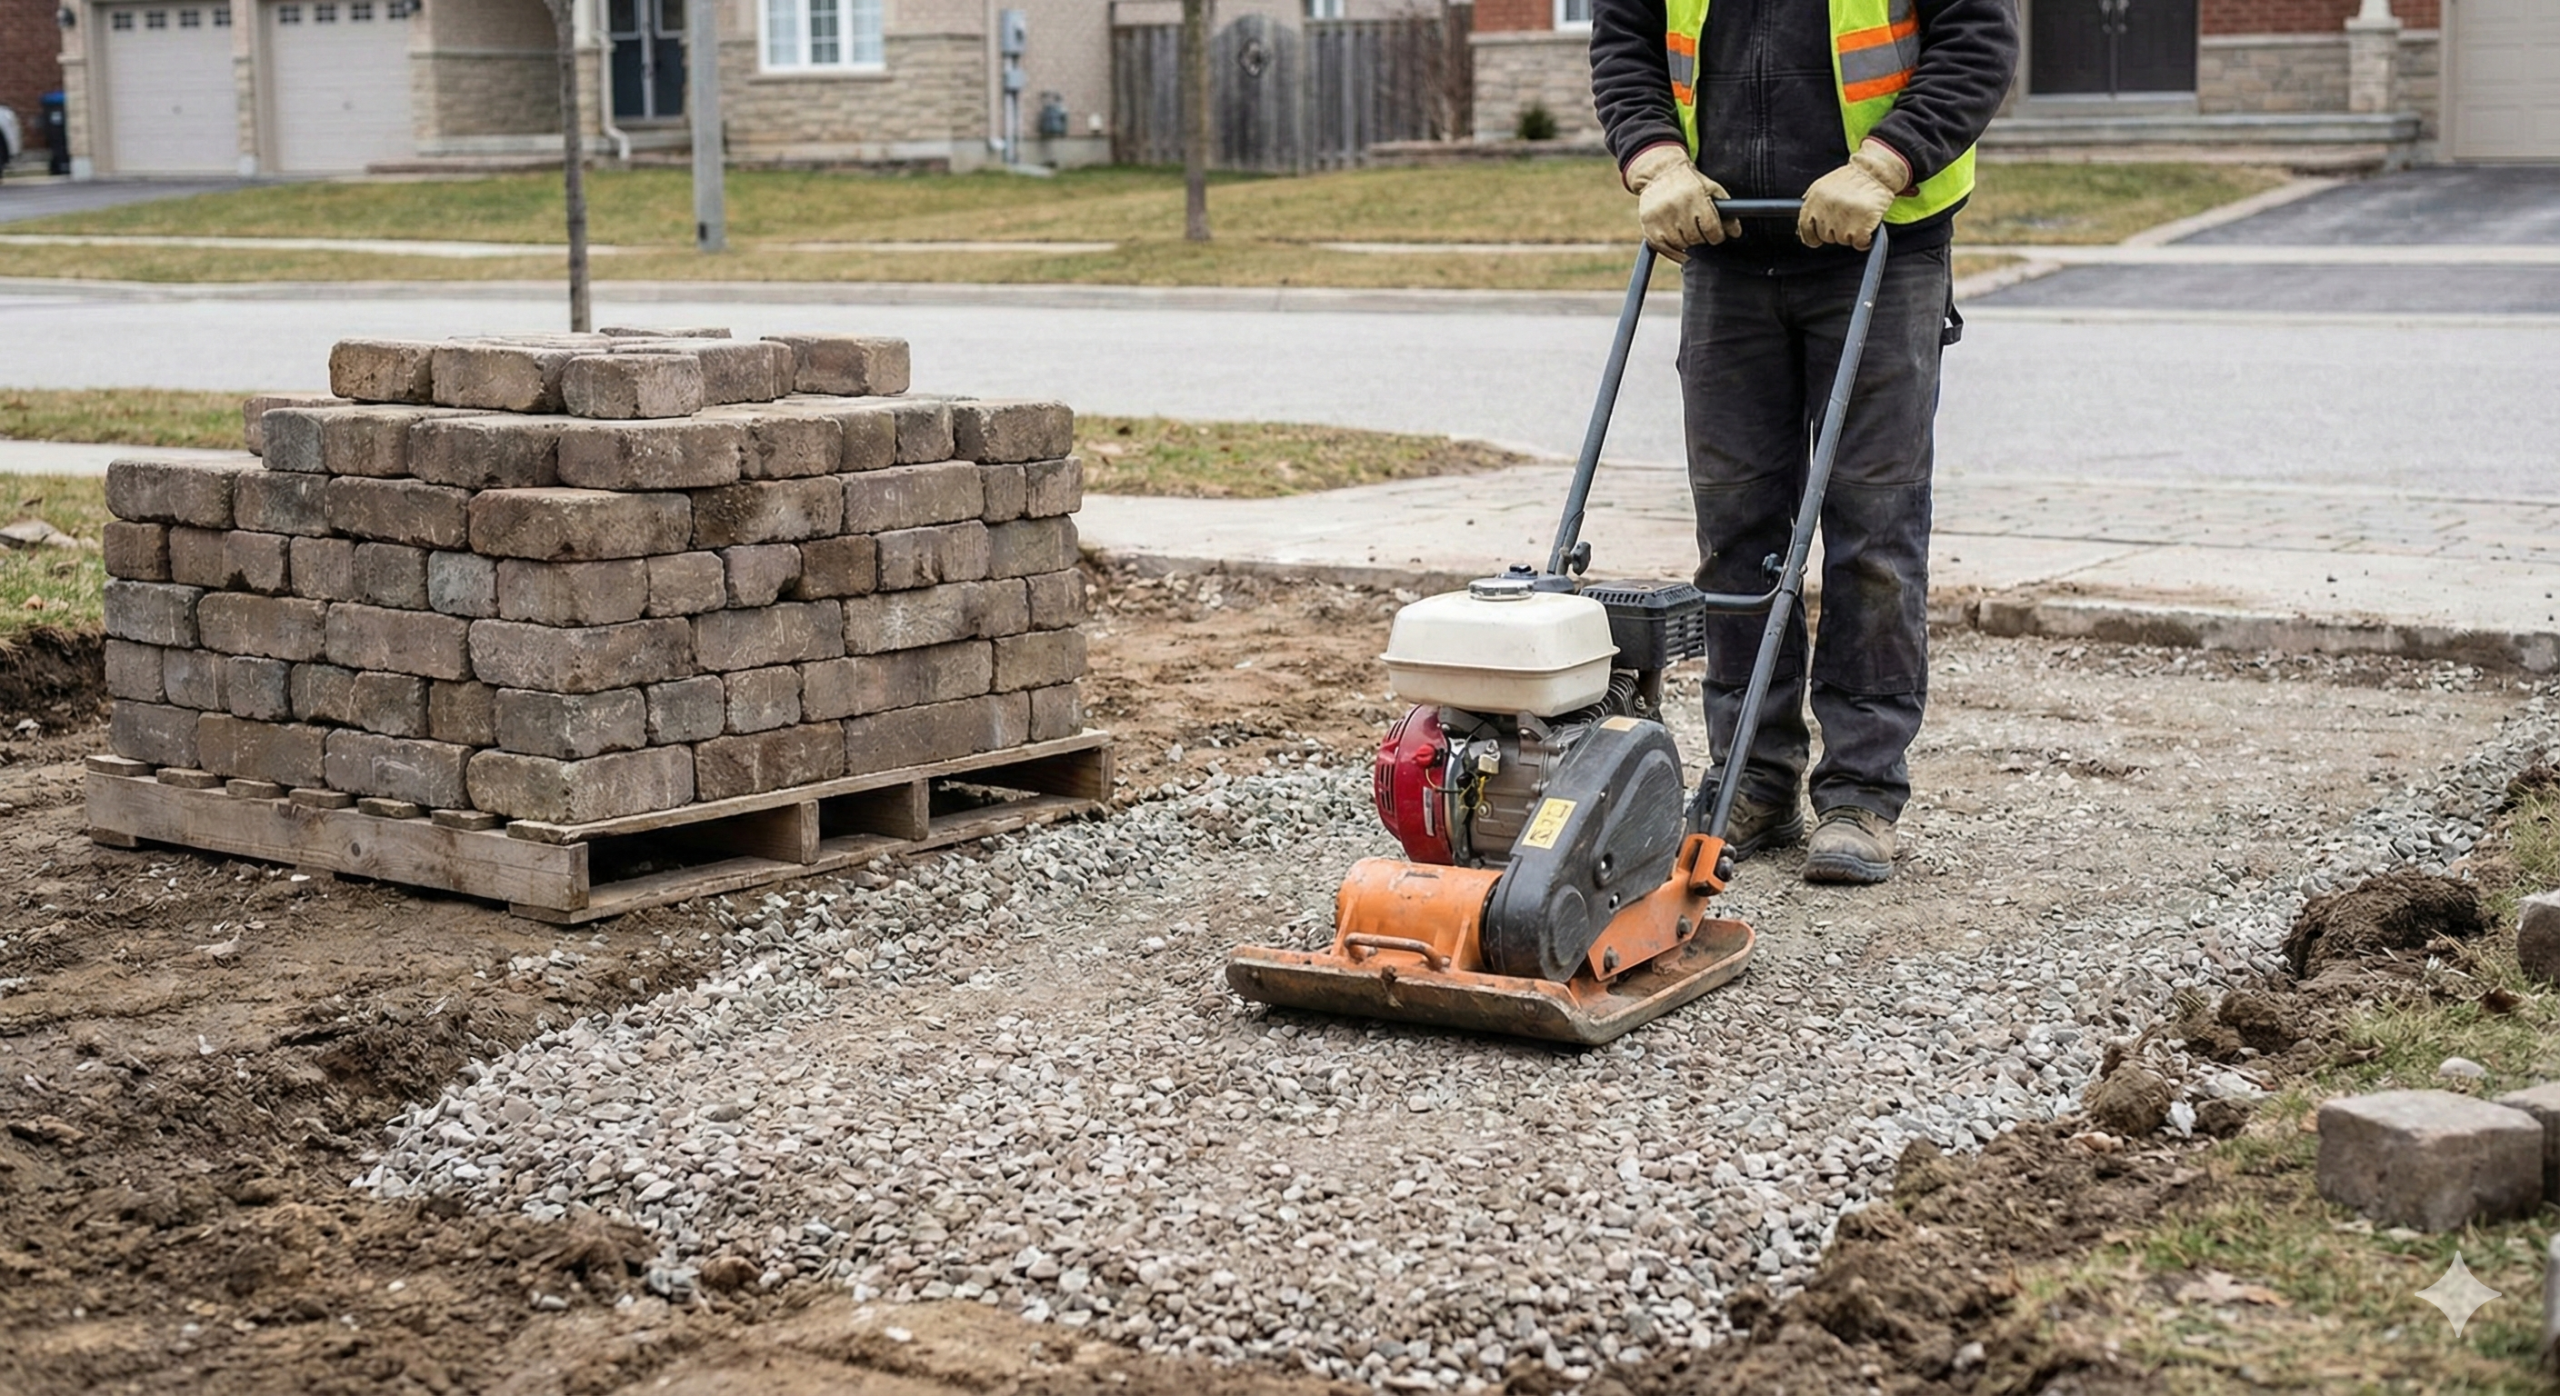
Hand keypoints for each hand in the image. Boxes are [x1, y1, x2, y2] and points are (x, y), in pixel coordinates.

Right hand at [1625, 145, 1739, 263]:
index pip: (1711, 228)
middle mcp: (1676, 207)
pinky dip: (1676, 253)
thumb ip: (1726, 210)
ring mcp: (1660, 219)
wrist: (1660, 173)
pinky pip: (1666, 250)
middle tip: (1701, 231)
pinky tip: (1682, 249)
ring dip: (1689, 243)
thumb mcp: (1711, 189)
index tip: (1717, 235)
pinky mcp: (1649, 228)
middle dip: (1702, 238)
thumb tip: (1735, 233)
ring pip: (1682, 245)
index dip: (1718, 236)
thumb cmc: (1690, 183)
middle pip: (1696, 238)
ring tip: (1689, 232)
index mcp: (1694, 196)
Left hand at [1798, 140, 1910, 249]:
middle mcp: (1826, 210)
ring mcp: (1843, 220)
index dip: (1812, 236)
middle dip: (1837, 230)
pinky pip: (1859, 244)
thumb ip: (1812, 206)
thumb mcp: (1823, 187)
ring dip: (1852, 233)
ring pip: (1843, 241)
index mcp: (1815, 200)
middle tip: (1848, 215)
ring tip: (1858, 214)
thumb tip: (1801, 230)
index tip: (1817, 240)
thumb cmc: (1852, 179)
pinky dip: (1865, 239)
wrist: (1876, 172)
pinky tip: (1867, 223)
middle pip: (1826, 237)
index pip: (1805, 228)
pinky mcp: (1860, 227)